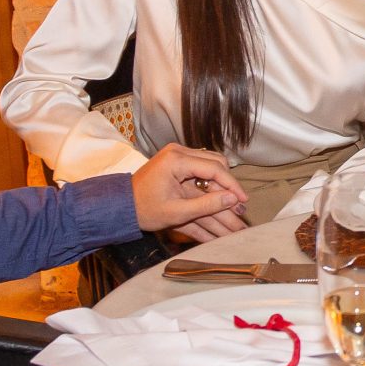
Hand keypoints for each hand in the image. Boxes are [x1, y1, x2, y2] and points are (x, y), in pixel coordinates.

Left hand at [132, 144, 249, 238]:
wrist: (121, 206)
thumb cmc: (143, 210)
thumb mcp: (177, 212)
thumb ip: (207, 205)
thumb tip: (234, 199)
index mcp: (176, 160)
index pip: (214, 168)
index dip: (232, 185)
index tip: (243, 200)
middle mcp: (178, 153)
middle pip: (215, 164)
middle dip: (228, 185)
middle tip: (239, 204)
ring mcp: (177, 157)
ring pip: (210, 167)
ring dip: (220, 187)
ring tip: (234, 206)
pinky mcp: (177, 165)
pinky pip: (200, 172)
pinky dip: (209, 187)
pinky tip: (219, 202)